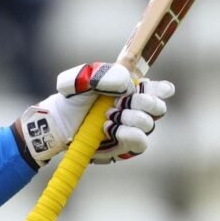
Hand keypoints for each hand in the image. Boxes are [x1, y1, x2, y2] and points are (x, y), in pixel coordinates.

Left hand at [19, 62, 174, 166]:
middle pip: (158, 107)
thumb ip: (103, 74)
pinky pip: (140, 142)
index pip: (160, 89)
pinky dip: (126, 133)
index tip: (144, 87)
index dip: (161, 89)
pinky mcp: (126, 146)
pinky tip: (108, 129)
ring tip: (106, 116)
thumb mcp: (80, 79)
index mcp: (131, 90)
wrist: (59, 122)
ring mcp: (133, 129)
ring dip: (128, 118)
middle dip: (141, 102)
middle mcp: (137, 110)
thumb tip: (127, 83)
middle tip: (119, 102)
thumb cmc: (71, 99)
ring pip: (148, 123)